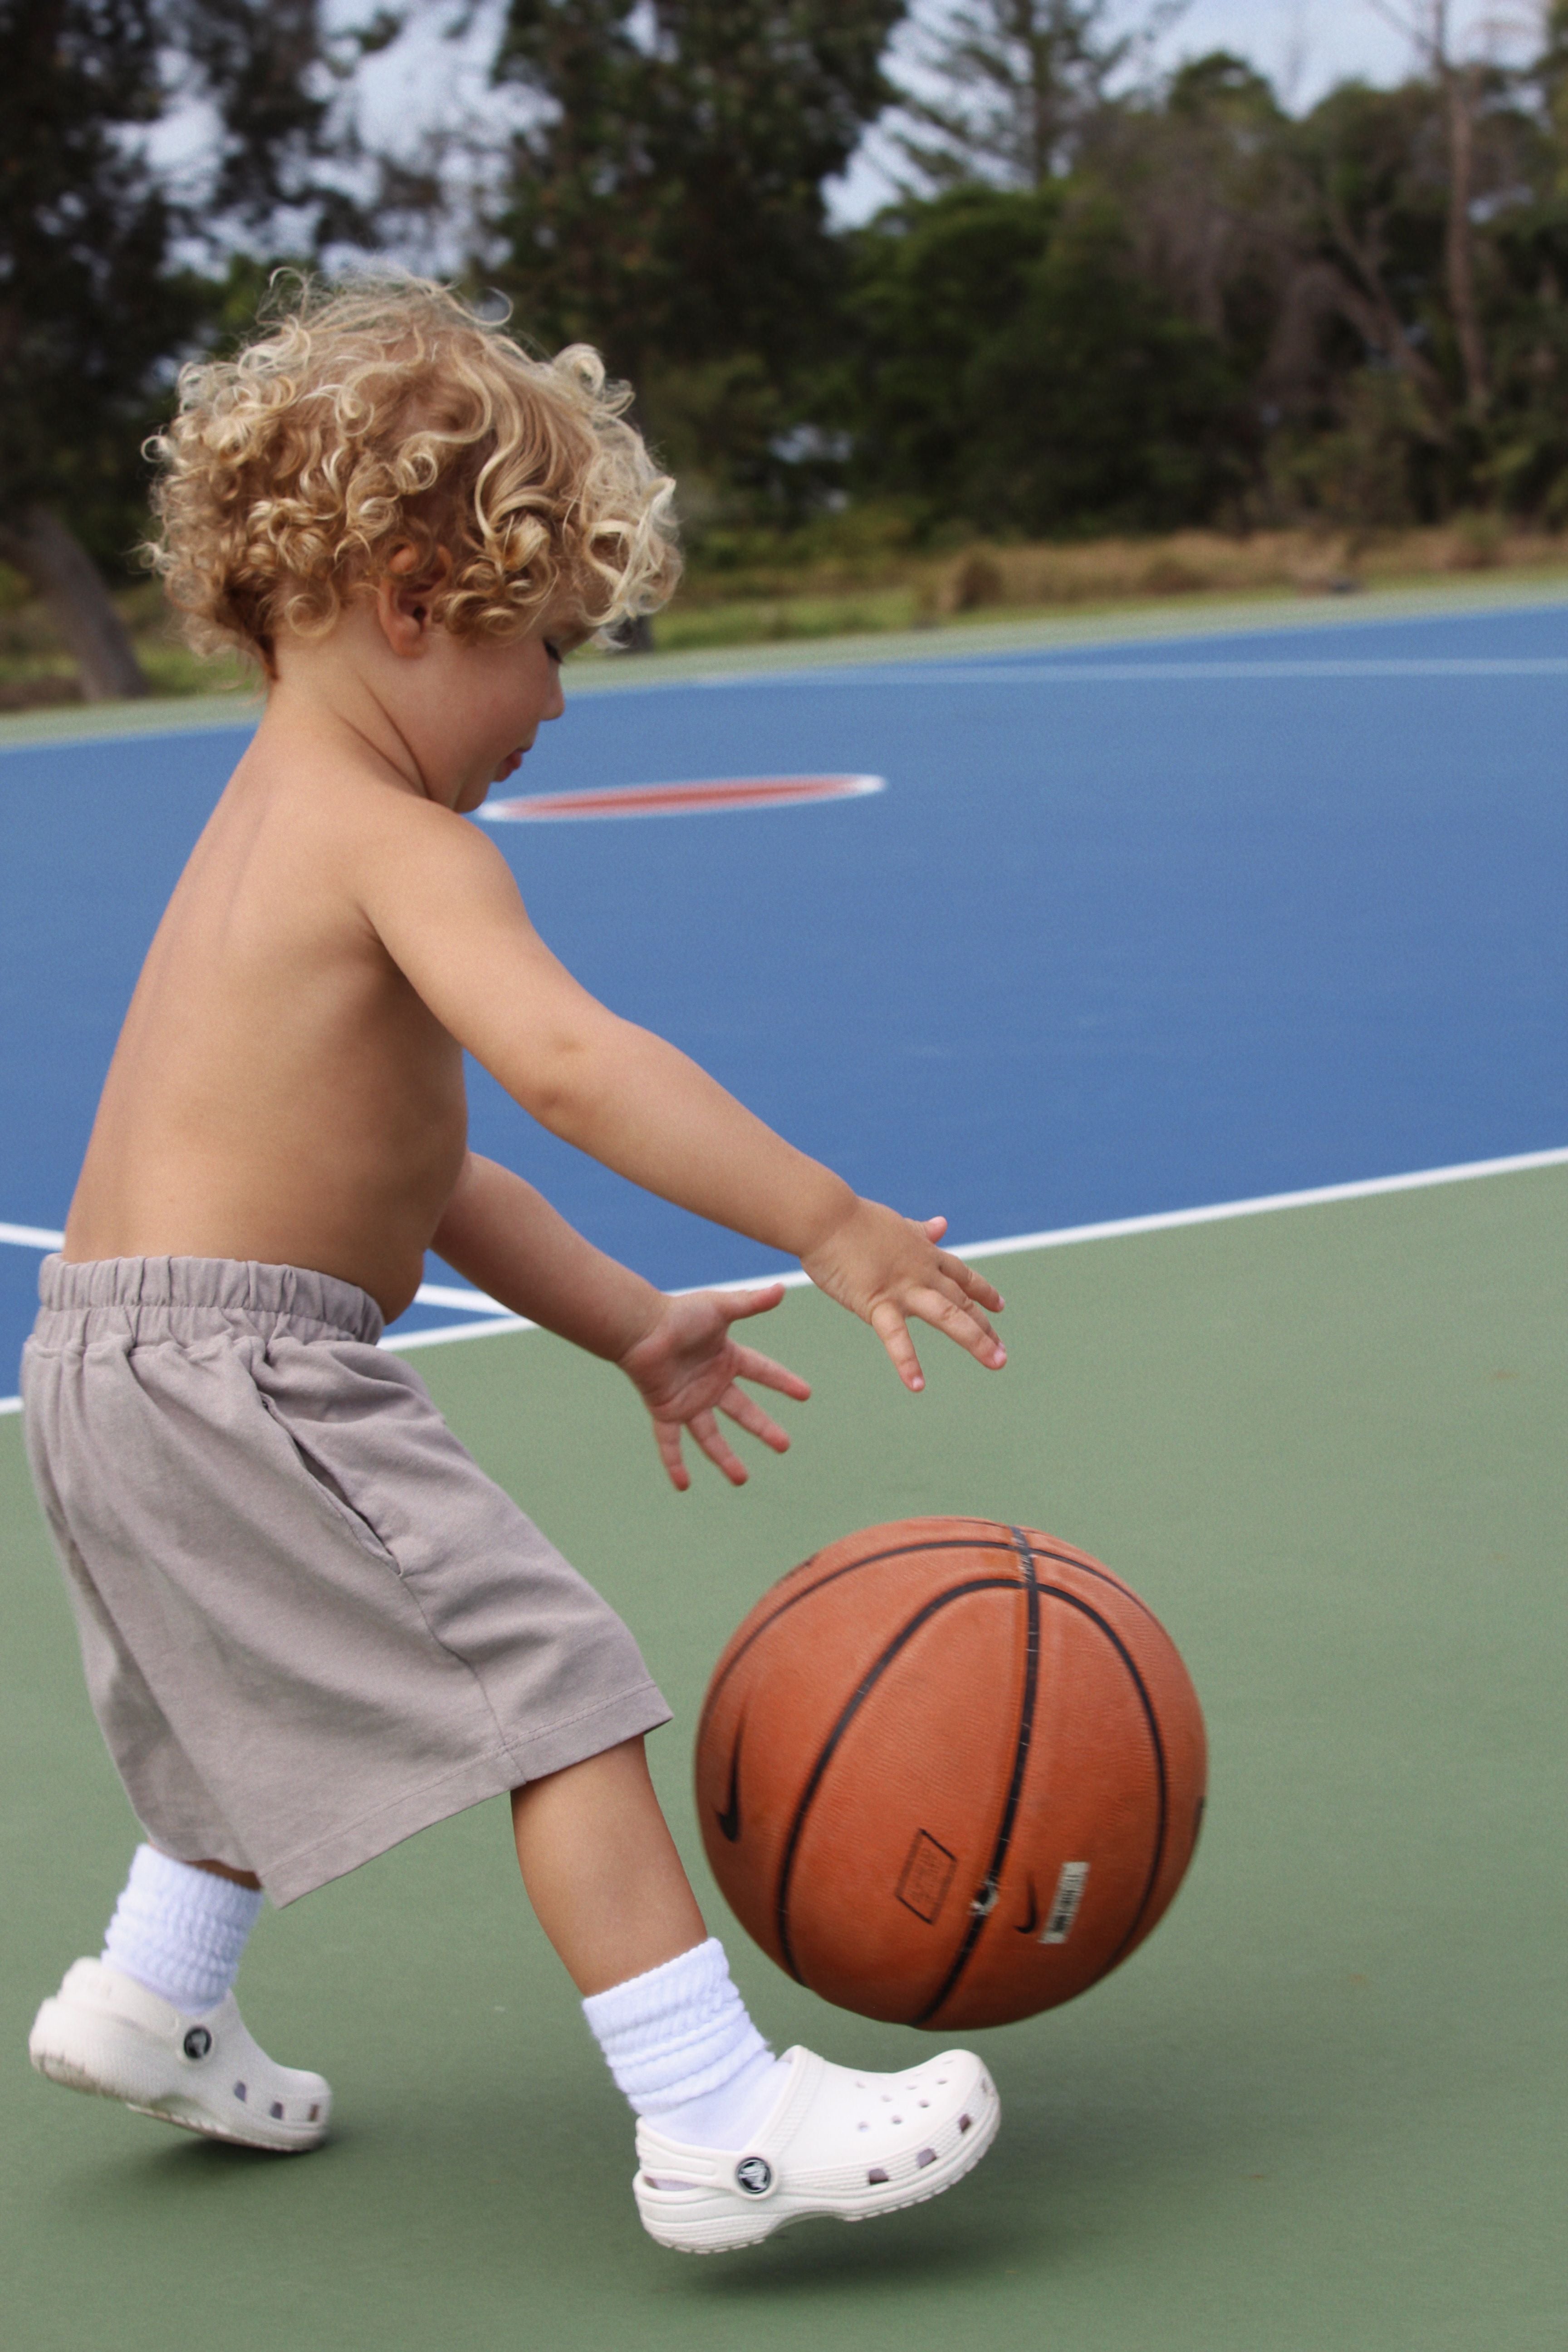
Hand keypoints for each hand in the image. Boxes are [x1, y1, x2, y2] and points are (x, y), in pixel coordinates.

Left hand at [616, 1284, 811, 1491]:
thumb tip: (782, 1289)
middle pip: (743, 1411)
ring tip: (742, 1479)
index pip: (762, 1372)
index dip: (783, 1382)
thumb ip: (751, 1302)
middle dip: (763, 1429)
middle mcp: (710, 1383)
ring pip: (710, 1436)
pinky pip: (670, 1442)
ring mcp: (688, 1400)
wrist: (640, 1327)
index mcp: (725, 1358)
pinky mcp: (666, 1410)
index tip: (806, 1394)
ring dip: (725, 1458)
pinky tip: (682, 1485)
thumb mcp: (720, 1308)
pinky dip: (674, 1463)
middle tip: (784, 1445)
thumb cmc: (678, 1314)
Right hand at [800, 1201, 1004, 1391]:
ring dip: (975, 1339)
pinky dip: (906, 1361)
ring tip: (997, 1363)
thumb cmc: (851, 1220)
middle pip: (962, 1301)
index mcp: (923, 1253)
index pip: (962, 1274)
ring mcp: (902, 1287)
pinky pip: (895, 1336)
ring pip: (948, 1315)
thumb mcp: (896, 1224)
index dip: (983, 1291)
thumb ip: (920, 1230)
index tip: (1000, 1306)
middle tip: (1003, 1354)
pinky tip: (918, 1385)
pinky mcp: (876, 1302)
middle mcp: (921, 1271)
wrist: (826, 1215)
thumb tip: (942, 1224)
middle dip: (985, 1328)